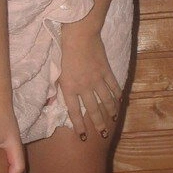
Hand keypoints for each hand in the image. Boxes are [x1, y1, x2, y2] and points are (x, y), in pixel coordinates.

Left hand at [58, 25, 120, 140]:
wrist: (79, 36)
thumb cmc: (64, 52)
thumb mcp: (57, 71)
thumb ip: (56, 88)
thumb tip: (51, 102)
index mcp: (70, 87)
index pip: (74, 111)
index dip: (79, 125)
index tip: (83, 137)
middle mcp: (84, 87)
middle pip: (93, 109)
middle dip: (98, 124)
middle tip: (103, 134)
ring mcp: (97, 79)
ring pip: (105, 100)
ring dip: (109, 111)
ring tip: (112, 120)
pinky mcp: (106, 71)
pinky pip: (113, 85)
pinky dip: (117, 94)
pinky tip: (120, 101)